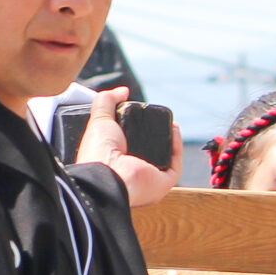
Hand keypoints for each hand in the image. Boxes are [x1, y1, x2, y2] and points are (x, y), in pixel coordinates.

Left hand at [73, 87, 180, 207]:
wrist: (107, 175)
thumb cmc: (98, 151)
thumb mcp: (99, 119)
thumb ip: (107, 101)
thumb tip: (123, 91)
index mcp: (114, 162)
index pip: (130, 147)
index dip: (138, 130)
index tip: (142, 115)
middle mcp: (131, 172)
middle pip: (150, 153)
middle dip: (157, 135)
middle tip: (159, 119)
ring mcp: (148, 178)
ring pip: (165, 159)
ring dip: (170, 139)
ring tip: (170, 122)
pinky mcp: (162, 183)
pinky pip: (175, 164)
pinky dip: (177, 147)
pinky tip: (174, 129)